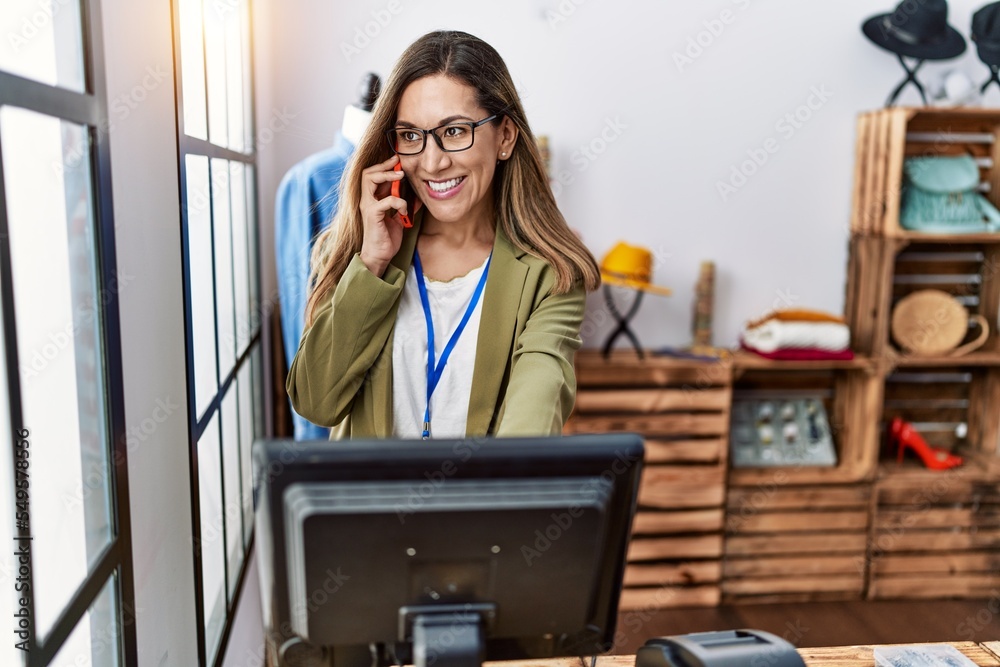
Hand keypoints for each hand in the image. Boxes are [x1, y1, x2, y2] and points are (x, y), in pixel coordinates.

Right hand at [359, 154, 407, 276]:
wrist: (380, 256)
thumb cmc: (387, 238)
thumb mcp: (399, 219)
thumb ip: (405, 206)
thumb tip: (418, 197)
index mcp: (373, 199)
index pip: (373, 176)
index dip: (384, 167)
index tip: (398, 161)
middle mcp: (367, 200)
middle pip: (368, 173)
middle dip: (384, 165)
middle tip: (398, 163)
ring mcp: (368, 206)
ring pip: (370, 180)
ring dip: (387, 176)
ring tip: (401, 177)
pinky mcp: (372, 215)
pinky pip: (386, 200)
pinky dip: (399, 202)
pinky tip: (405, 211)